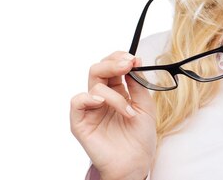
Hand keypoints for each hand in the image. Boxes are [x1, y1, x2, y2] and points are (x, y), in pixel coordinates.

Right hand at [70, 52, 156, 179]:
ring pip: (94, 85)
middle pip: (98, 69)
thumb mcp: (145, 106)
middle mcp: (102, 98)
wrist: (136, 163)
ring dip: (115, 95)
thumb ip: (138, 84)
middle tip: (128, 64)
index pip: (113, 66)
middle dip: (113, 63)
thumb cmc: (140, 138)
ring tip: (129, 111)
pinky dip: (89, 98)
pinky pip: (77, 102)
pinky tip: (101, 102)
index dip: (121, 59)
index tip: (134, 59)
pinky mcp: (81, 122)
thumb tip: (134, 63)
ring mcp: (91, 109)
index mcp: (117, 91)